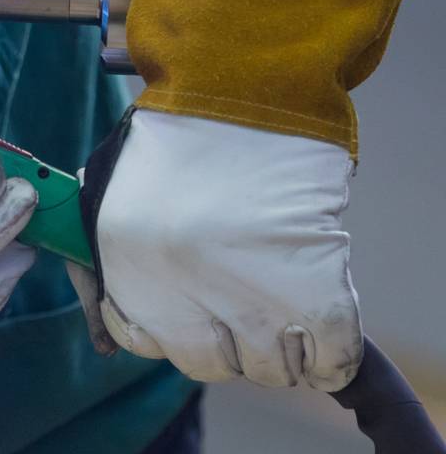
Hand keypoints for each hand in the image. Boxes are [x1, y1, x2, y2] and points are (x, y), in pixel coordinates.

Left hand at [70, 110, 361, 390]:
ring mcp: (245, 289)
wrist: (243, 86)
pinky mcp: (309, 279)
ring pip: (271, 367)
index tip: (202, 323)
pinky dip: (333, 354)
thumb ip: (126, 256)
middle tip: (253, 315)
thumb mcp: (119, 194)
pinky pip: (329, 350)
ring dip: (286, 352)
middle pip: (215, 364)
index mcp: (126, 265)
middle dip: (235, 347)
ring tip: (290, 315)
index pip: (148, 344)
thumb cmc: (181, 133)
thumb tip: (121, 328)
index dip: (179, 336)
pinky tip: (327, 336)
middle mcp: (180, 287)